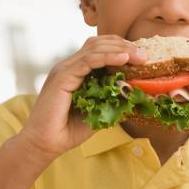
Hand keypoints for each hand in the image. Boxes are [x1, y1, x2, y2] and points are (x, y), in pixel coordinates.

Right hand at [18, 34, 147, 161]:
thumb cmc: (70, 130)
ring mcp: (64, 69)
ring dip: (119, 50)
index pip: (101, 48)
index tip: (142, 56)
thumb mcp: (100, 111)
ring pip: (95, 48)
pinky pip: (87, 61)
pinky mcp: (61, 77)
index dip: (122, 48)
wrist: (44, 144)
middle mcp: (70, 65)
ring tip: (138, 56)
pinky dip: (106, 57)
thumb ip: (115, 99)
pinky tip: (123, 59)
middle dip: (124, 46)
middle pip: (100, 43)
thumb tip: (138, 92)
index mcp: (78, 70)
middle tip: (144, 55)